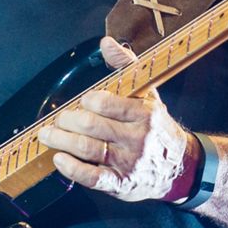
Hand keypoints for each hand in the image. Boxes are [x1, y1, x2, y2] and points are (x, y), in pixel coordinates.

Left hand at [40, 37, 195, 201]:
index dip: (85, 102)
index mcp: (144, 113)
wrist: (180, 167)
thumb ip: (125, 66)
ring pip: (87, 149)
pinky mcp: (121, 184)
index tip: (80, 102)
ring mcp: (128, 163)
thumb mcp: (148, 94)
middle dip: (67, 120)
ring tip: (46, 135)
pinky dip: (71, 168)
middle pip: (91, 126)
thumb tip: (106, 42)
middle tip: (56, 119)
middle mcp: (137, 138)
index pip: (104, 103)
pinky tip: (58, 159)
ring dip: (61, 141)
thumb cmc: (156, 126)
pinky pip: (91, 177)